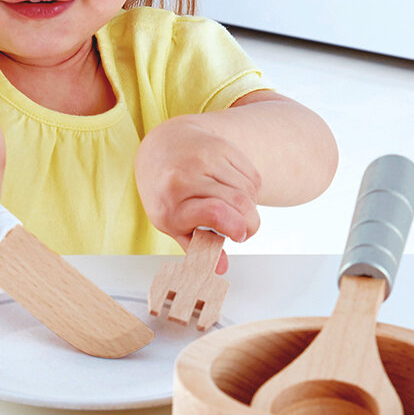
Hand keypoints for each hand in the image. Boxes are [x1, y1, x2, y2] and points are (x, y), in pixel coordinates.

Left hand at [134, 118, 261, 248]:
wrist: (161, 147)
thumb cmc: (166, 193)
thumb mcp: (172, 223)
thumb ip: (197, 247)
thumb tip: (221, 267)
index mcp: (171, 204)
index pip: (214, 213)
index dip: (235, 227)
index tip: (238, 236)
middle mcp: (186, 177)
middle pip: (239, 203)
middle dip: (251, 223)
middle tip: (244, 231)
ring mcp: (205, 157)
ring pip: (249, 191)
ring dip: (251, 207)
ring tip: (236, 211)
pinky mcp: (221, 146)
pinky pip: (252, 176)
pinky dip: (252, 191)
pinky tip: (236, 192)